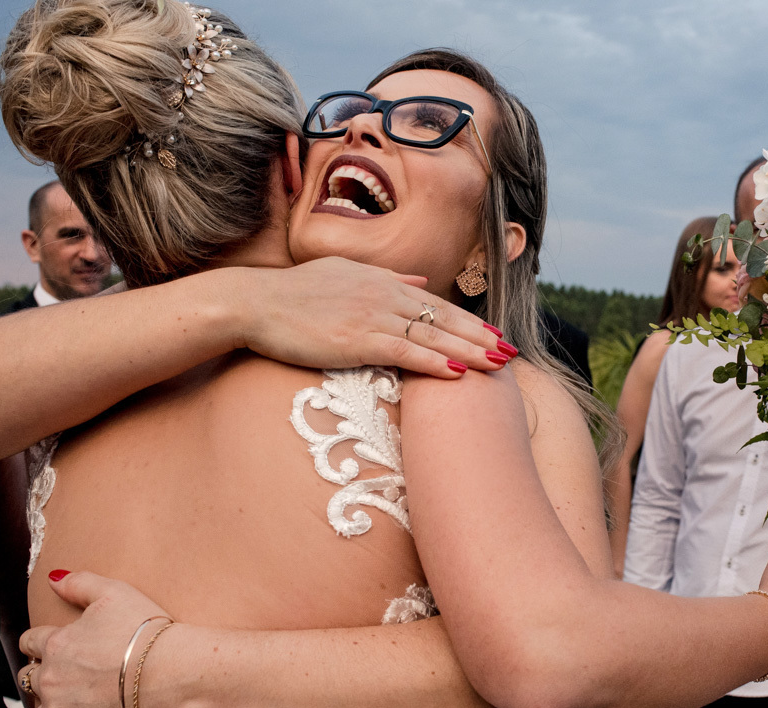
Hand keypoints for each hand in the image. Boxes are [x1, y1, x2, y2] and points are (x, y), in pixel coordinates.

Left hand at [18, 571, 171, 707]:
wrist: (170, 675)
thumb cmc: (147, 632)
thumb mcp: (114, 593)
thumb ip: (79, 583)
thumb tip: (53, 577)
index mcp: (58, 645)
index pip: (32, 643)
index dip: (38, 645)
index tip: (45, 648)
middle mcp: (52, 681)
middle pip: (30, 681)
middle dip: (38, 681)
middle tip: (53, 682)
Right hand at [230, 259, 513, 377]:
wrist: (256, 303)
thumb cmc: (295, 294)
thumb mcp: (345, 274)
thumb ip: (387, 277)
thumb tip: (420, 281)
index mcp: (384, 283)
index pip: (437, 304)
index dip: (470, 321)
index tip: (496, 334)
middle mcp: (385, 295)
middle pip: (444, 319)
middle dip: (481, 337)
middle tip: (511, 353)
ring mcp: (372, 316)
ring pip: (432, 336)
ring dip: (469, 351)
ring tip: (498, 365)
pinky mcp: (356, 339)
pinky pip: (405, 352)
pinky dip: (433, 362)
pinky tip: (457, 373)